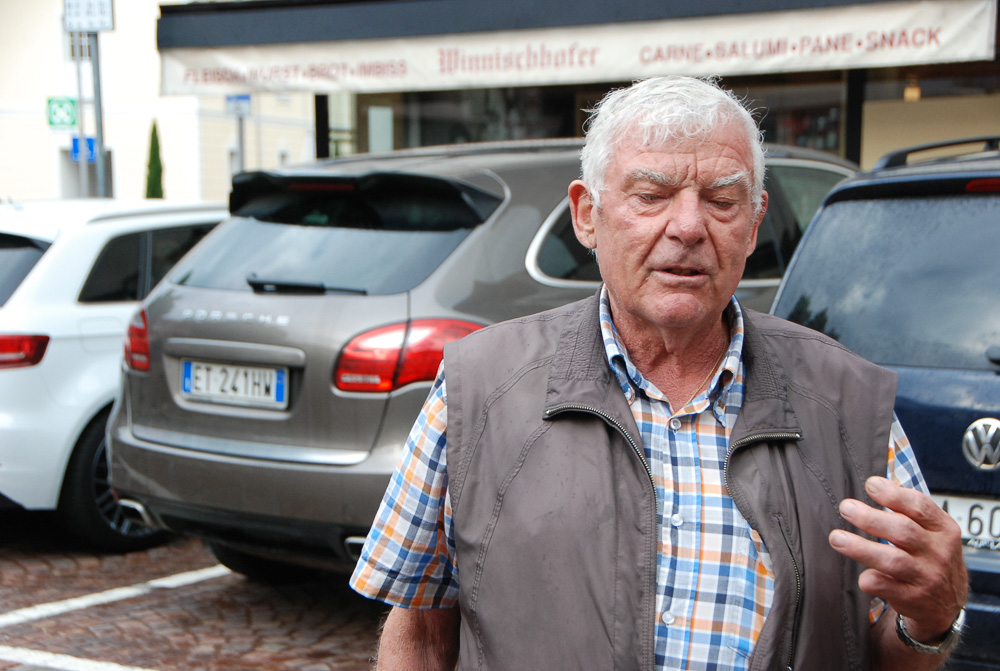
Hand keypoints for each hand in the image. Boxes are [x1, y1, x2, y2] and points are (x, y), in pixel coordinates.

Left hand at [829, 476, 967, 642]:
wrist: (947, 603)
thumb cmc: (930, 557)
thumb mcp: (932, 532)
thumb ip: (909, 511)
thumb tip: (874, 483)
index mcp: (943, 529)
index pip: (921, 507)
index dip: (894, 495)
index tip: (870, 484)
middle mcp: (938, 553)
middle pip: (903, 531)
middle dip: (871, 518)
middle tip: (846, 507)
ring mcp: (926, 577)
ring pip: (892, 560)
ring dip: (861, 548)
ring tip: (836, 538)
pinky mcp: (913, 598)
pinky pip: (886, 587)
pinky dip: (871, 579)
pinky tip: (860, 574)